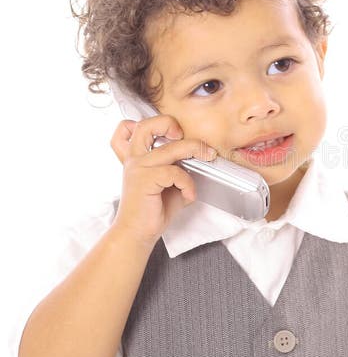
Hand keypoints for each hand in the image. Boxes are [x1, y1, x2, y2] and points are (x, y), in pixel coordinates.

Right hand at [110, 116, 216, 245]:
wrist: (137, 234)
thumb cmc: (153, 210)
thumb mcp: (167, 183)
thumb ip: (177, 166)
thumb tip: (199, 156)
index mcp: (136, 157)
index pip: (130, 127)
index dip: (152, 123)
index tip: (174, 133)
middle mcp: (134, 159)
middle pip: (146, 125)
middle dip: (169, 123)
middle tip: (185, 136)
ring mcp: (138, 168)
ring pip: (172, 148)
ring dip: (195, 149)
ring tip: (208, 157)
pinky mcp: (145, 180)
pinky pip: (176, 173)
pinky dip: (188, 183)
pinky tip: (188, 195)